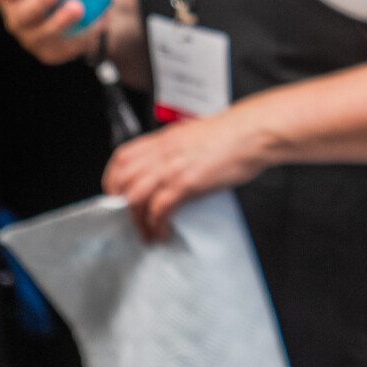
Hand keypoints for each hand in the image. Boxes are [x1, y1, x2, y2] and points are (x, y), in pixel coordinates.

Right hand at [0, 0, 102, 64]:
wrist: (85, 16)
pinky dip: (84, 32)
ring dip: (61, 19)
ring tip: (77, 6)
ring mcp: (35, 37)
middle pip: (23, 12)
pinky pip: (68, 45)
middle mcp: (19, 17)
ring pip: (45, 32)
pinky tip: (96, 22)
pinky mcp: (54, 52)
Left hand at [104, 111, 273, 240]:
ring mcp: (172, 167)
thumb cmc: (233, 134)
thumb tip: (171, 166)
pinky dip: (157, 225)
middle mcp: (162, 152)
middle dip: (120, 205)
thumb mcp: (195, 136)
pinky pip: (160, 209)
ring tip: (147, 234)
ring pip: (135, 198)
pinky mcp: (186, 183)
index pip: (122, 158)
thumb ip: (177, 149)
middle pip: (122, 181)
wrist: (253, 133)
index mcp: (163, 139)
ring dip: (137, 221)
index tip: (118, 195)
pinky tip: (164, 232)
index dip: (113, 179)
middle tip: (129, 220)